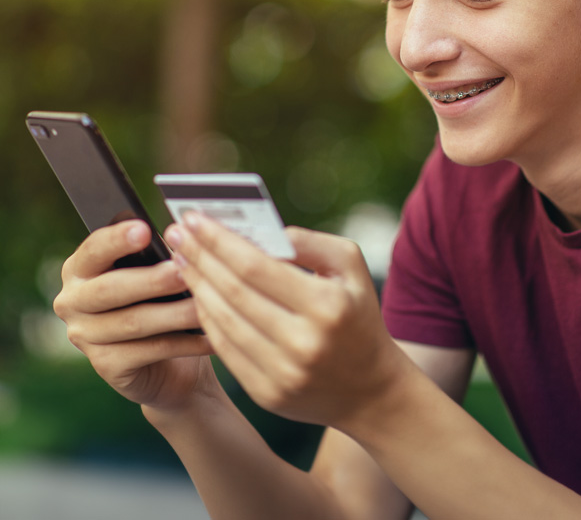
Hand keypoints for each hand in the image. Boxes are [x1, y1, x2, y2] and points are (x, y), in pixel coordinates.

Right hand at [53, 221, 215, 410]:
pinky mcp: (106, 366)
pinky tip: (210, 335)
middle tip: (184, 272)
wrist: (169, 360)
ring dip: (174, 313)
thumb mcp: (156, 271)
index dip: (118, 240)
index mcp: (81, 268)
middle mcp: (73, 301)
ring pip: (133, 322)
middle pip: (110, 289)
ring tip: (204, 304)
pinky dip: (185, 343)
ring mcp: (84, 337)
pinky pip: (149, 351)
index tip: (145, 230)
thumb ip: (157, 256)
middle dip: (152, 280)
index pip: (94, 249)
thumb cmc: (161, 300)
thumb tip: (181, 239)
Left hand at [165, 215, 409, 431]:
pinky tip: (198, 293)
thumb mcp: (351, 267)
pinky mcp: (267, 395)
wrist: (371, 389)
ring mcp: (283, 373)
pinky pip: (226, 349)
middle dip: (199, 258)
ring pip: (223, 322)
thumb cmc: (356, 314)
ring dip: (196, 286)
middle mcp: (303, 342)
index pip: (256, 268)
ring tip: (181, 258)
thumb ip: (311, 243)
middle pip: (234, 293)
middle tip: (176, 233)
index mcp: (326, 305)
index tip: (194, 218)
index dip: (219, 241)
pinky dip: (207, 318)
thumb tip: (265, 231)